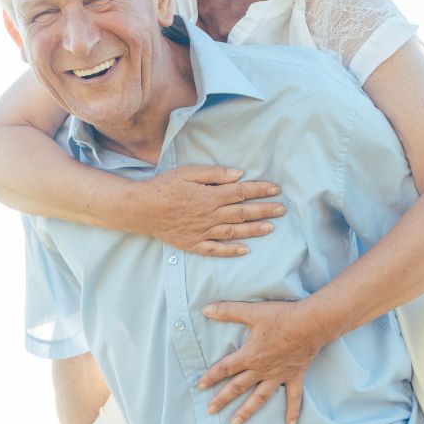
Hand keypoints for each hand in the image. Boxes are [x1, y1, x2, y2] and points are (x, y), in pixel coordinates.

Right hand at [134, 166, 283, 255]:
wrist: (141, 208)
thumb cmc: (164, 186)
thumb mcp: (188, 172)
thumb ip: (214, 173)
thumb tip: (238, 175)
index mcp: (210, 196)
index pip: (242, 192)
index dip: (260, 191)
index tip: (276, 190)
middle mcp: (210, 215)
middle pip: (242, 213)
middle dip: (264, 210)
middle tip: (282, 209)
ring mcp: (202, 232)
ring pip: (234, 232)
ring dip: (254, 230)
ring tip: (271, 228)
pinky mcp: (193, 244)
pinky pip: (216, 249)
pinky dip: (231, 251)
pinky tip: (245, 250)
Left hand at [196, 299, 329, 423]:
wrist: (310, 323)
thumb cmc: (281, 316)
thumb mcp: (252, 312)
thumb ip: (228, 311)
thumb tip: (206, 309)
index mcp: (250, 355)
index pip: (225, 368)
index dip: (210, 376)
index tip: (199, 386)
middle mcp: (262, 369)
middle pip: (238, 387)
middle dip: (222, 399)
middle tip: (210, 411)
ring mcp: (278, 375)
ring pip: (260, 397)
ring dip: (247, 410)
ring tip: (236, 423)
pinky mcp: (294, 376)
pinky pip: (293, 397)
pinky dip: (293, 411)